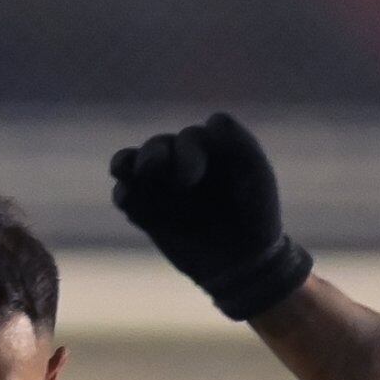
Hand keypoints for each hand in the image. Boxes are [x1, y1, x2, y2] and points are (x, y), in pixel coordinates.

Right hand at [110, 111, 314, 320]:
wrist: (242, 262)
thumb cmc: (255, 214)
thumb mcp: (255, 173)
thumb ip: (240, 142)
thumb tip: (214, 118)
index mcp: (208, 148)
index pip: (191, 137)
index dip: (191, 150)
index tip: (196, 176)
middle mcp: (181, 160)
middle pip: (158, 146)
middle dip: (155, 155)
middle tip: (155, 169)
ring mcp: (161, 184)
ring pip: (134, 164)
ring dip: (127, 163)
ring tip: (124, 170)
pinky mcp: (145, 210)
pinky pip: (126, 196)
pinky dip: (125, 195)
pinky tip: (128, 202)